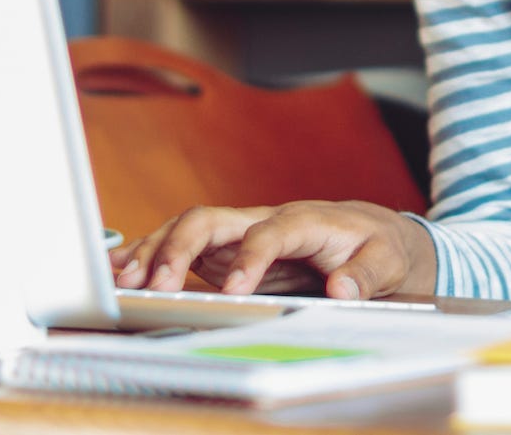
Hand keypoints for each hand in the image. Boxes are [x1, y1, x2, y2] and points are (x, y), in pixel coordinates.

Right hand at [109, 200, 438, 300]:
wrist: (372, 234)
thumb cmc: (377, 245)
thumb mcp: (388, 261)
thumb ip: (365, 274)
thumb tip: (341, 288)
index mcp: (304, 220)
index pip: (269, 232)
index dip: (250, 259)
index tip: (235, 291)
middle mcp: (264, 220)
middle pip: (211, 220)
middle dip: (179, 248)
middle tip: (158, 285)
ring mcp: (240, 233)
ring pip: (188, 230)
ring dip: (154, 251)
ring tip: (125, 280)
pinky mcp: (227, 251)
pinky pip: (183, 247)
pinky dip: (151, 256)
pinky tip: (122, 272)